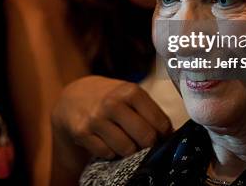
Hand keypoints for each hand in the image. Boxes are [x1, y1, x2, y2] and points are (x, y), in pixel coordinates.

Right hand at [51, 75, 172, 158]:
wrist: (73, 96)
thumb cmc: (110, 98)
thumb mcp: (130, 94)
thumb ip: (151, 111)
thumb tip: (173, 136)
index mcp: (131, 91)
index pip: (160, 123)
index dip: (163, 134)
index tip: (159, 136)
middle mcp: (113, 103)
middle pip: (146, 138)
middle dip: (147, 145)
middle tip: (143, 143)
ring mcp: (96, 118)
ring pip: (126, 149)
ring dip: (129, 150)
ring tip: (125, 141)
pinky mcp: (82, 132)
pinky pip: (107, 153)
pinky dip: (110, 152)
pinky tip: (108, 142)